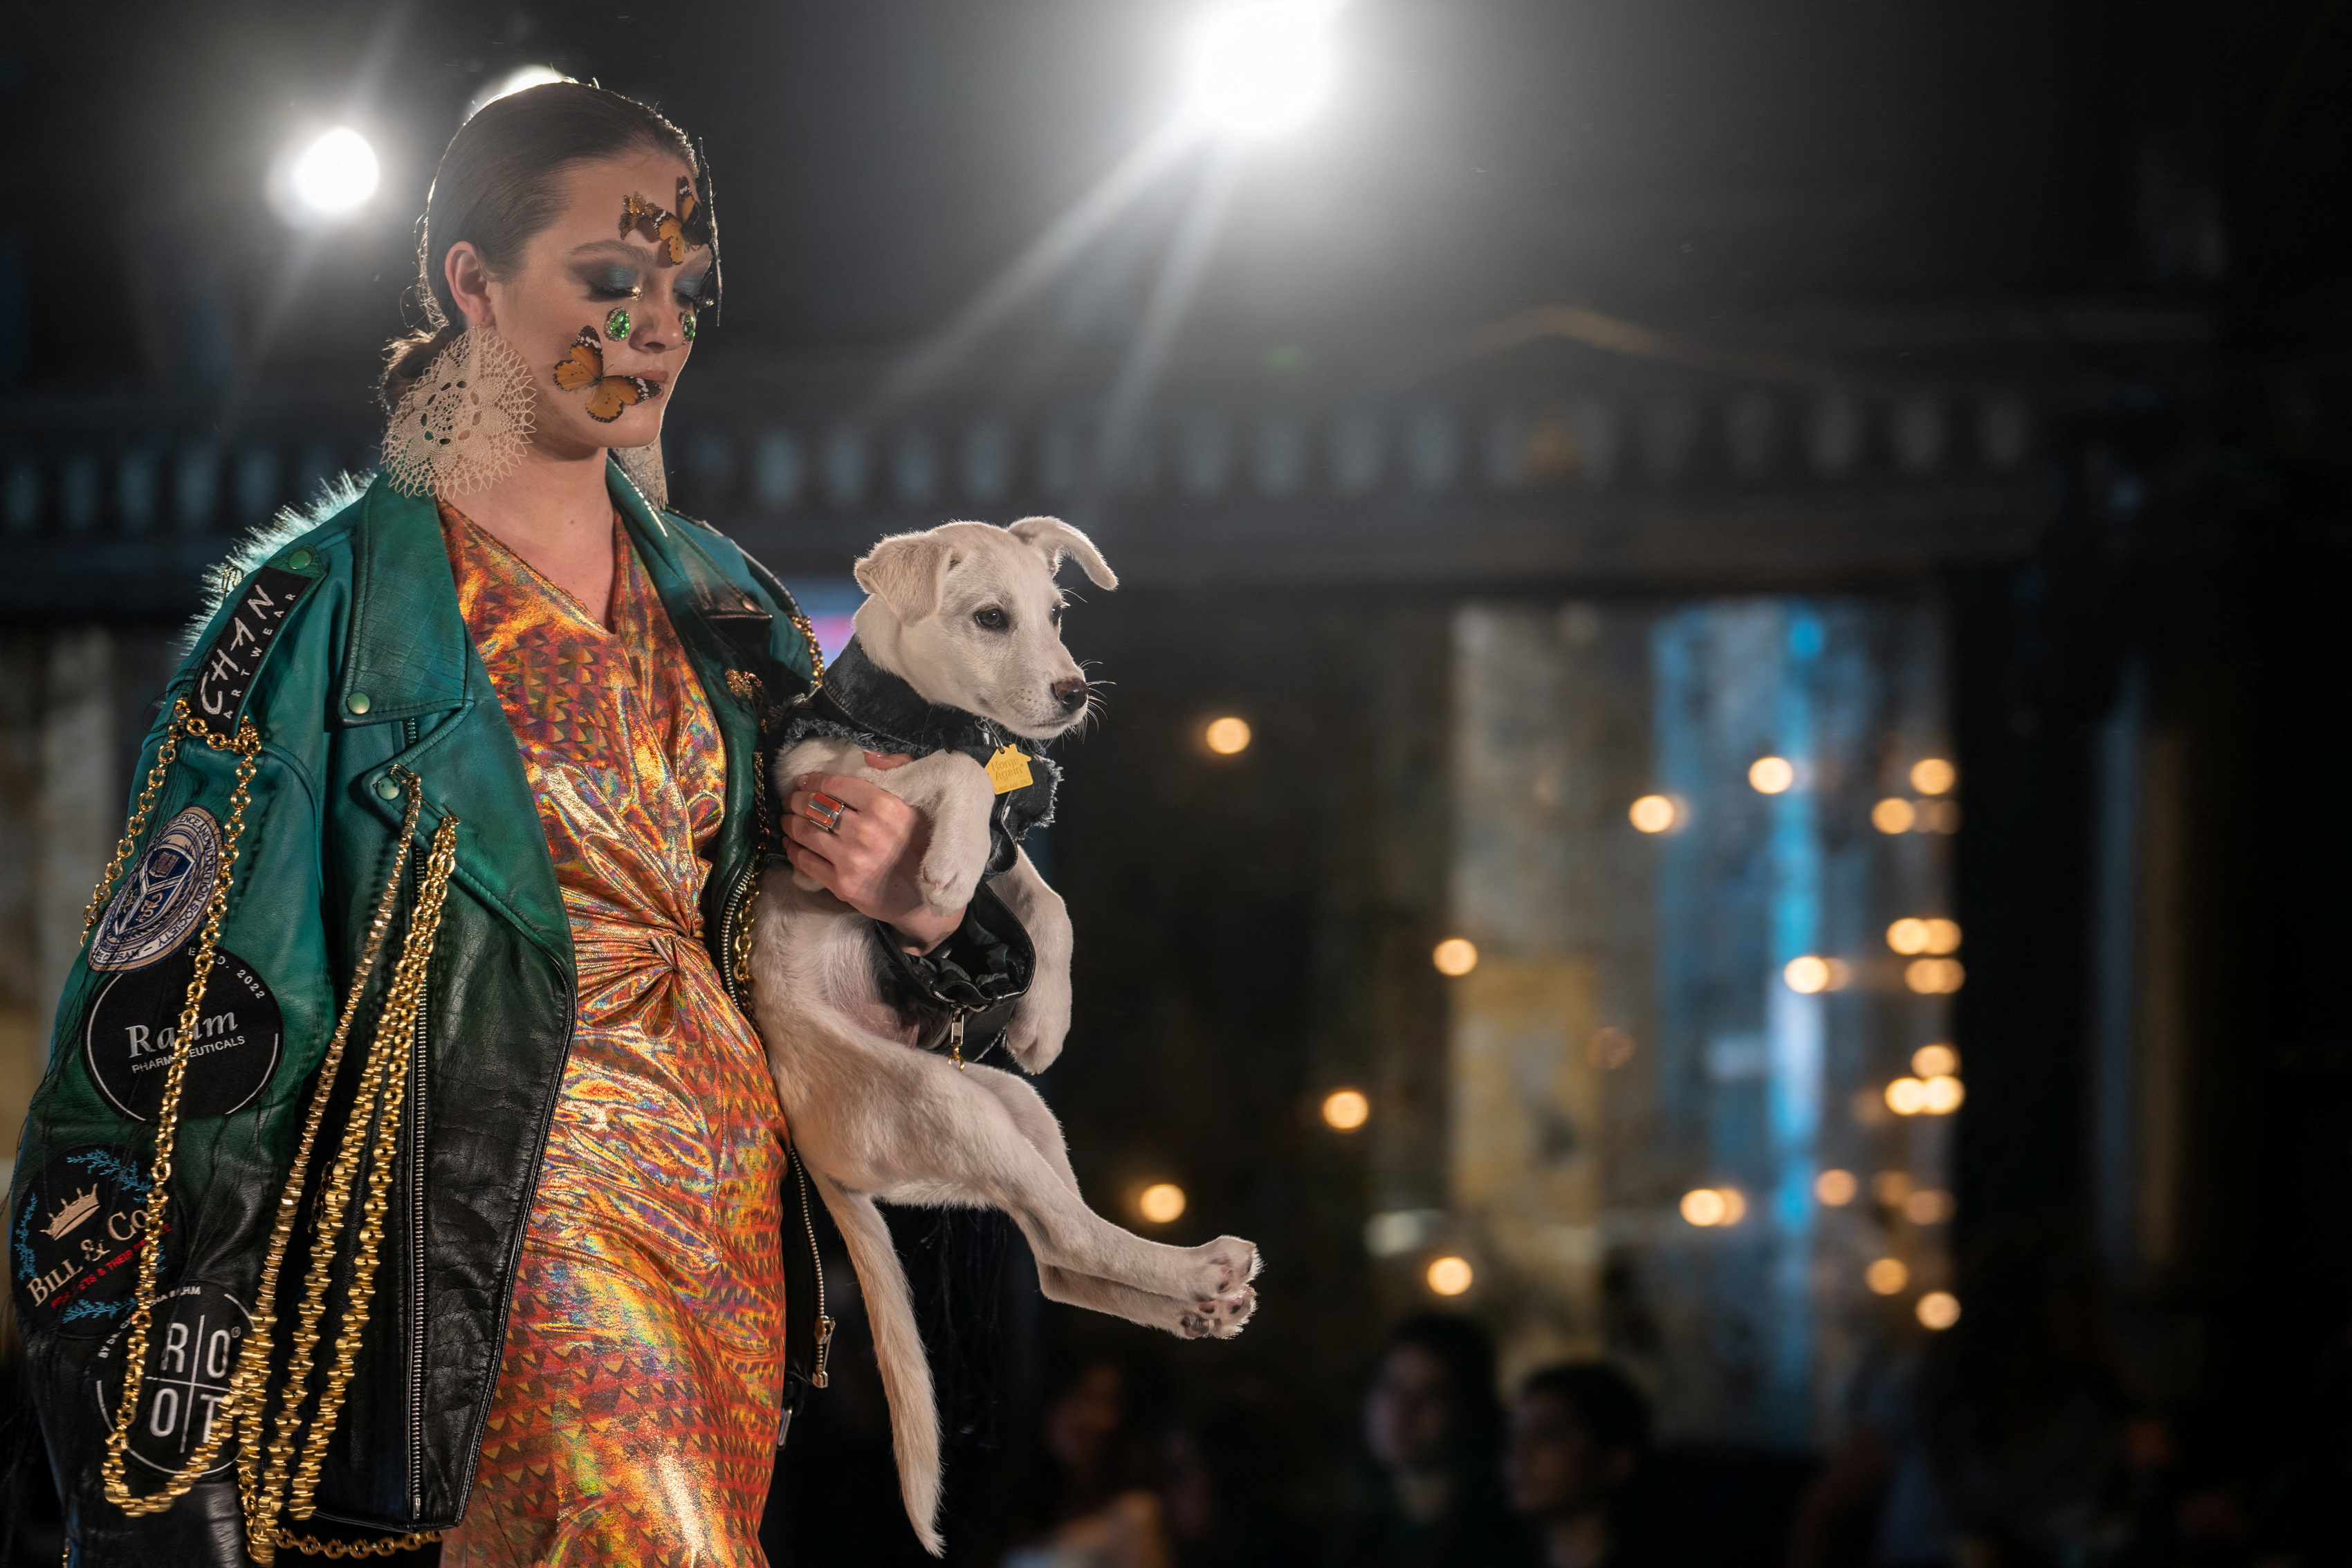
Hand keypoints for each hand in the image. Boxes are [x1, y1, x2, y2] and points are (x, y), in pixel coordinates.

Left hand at [781, 752, 964, 952]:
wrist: (929, 897)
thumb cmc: (926, 845)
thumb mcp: (923, 801)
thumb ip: (899, 769)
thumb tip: (868, 755)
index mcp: (885, 806)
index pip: (835, 785)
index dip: (813, 780)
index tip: (803, 781)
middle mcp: (864, 830)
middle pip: (814, 807)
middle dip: (796, 800)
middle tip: (791, 800)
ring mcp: (850, 859)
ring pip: (804, 832)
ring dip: (789, 823)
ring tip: (787, 819)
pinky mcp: (842, 884)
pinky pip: (805, 861)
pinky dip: (792, 850)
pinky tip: (790, 844)